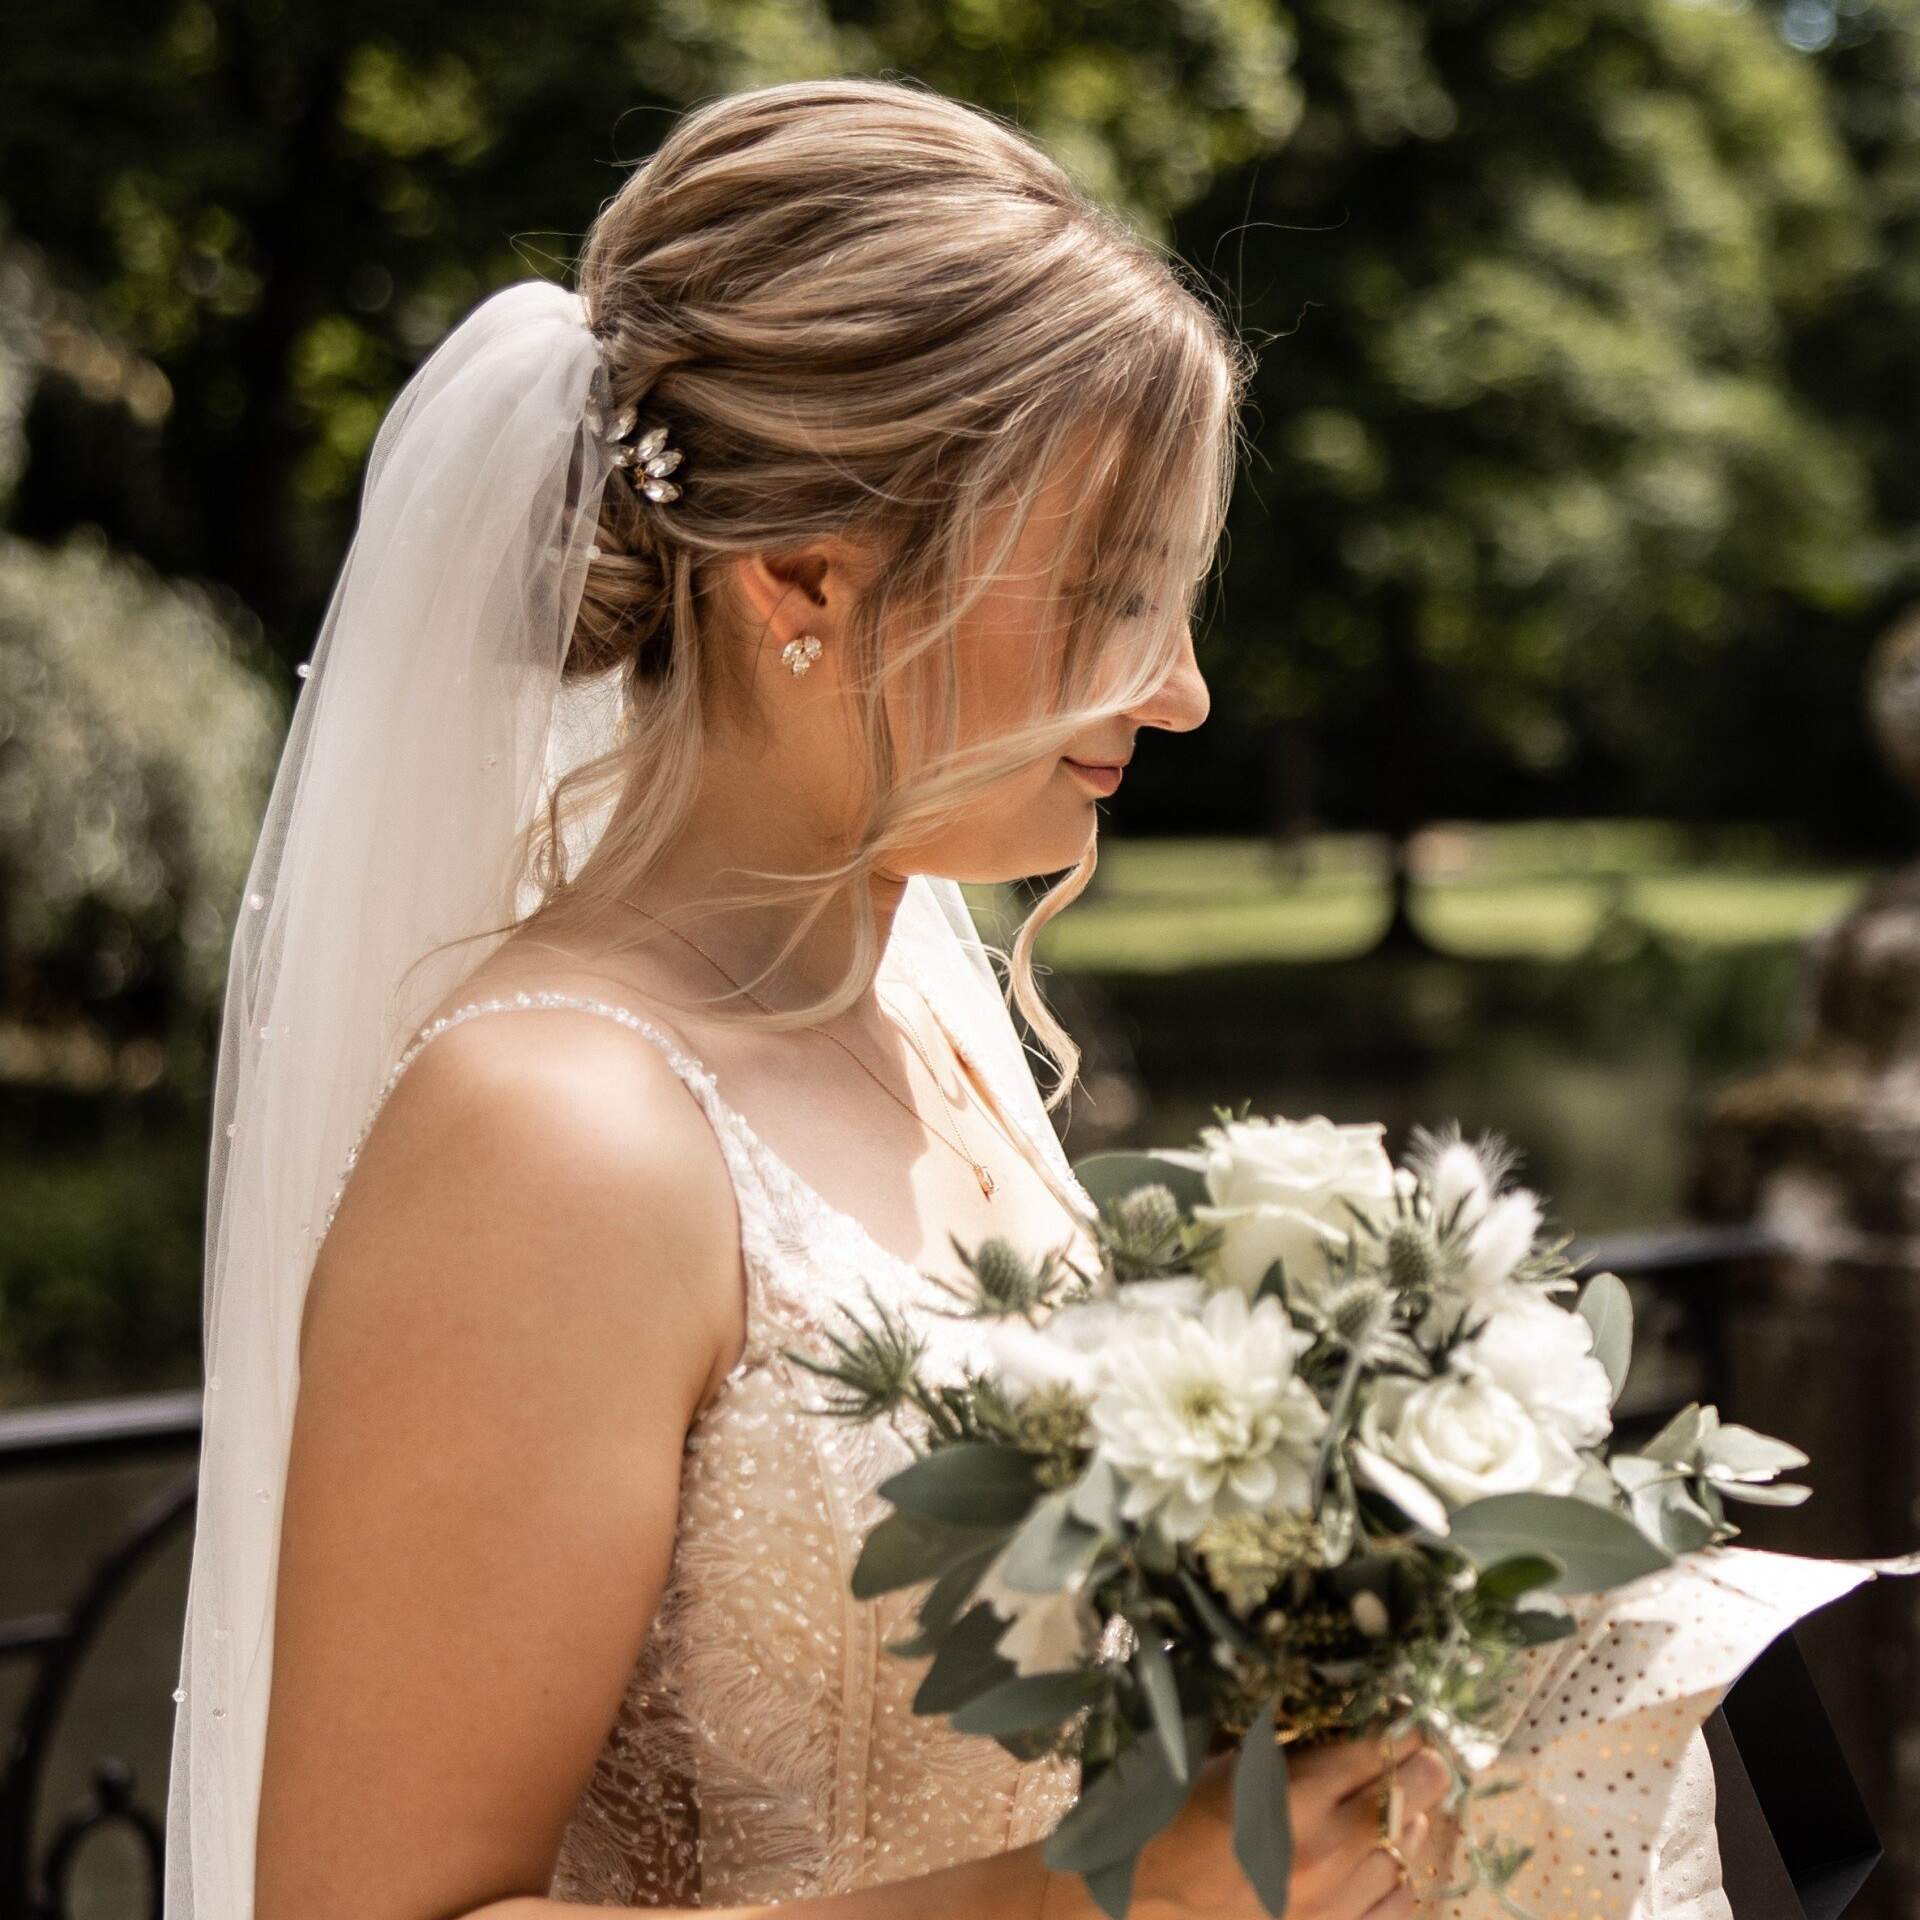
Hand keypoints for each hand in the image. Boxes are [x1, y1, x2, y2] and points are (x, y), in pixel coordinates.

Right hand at [1043, 1729, 1451, 1919]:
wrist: (1139, 1895)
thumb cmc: (1170, 1809)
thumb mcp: (1220, 1752)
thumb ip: (1277, 1732)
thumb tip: (1326, 1699)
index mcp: (1292, 1790)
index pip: (1379, 1748)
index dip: (1401, 1728)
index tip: (1407, 1717)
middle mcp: (1325, 1847)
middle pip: (1410, 1797)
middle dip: (1420, 1769)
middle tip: (1419, 1754)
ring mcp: (1333, 1900)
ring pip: (1409, 1852)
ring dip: (1410, 1822)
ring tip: (1401, 1802)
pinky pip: (1397, 1905)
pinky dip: (1399, 1875)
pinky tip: (1385, 1855)